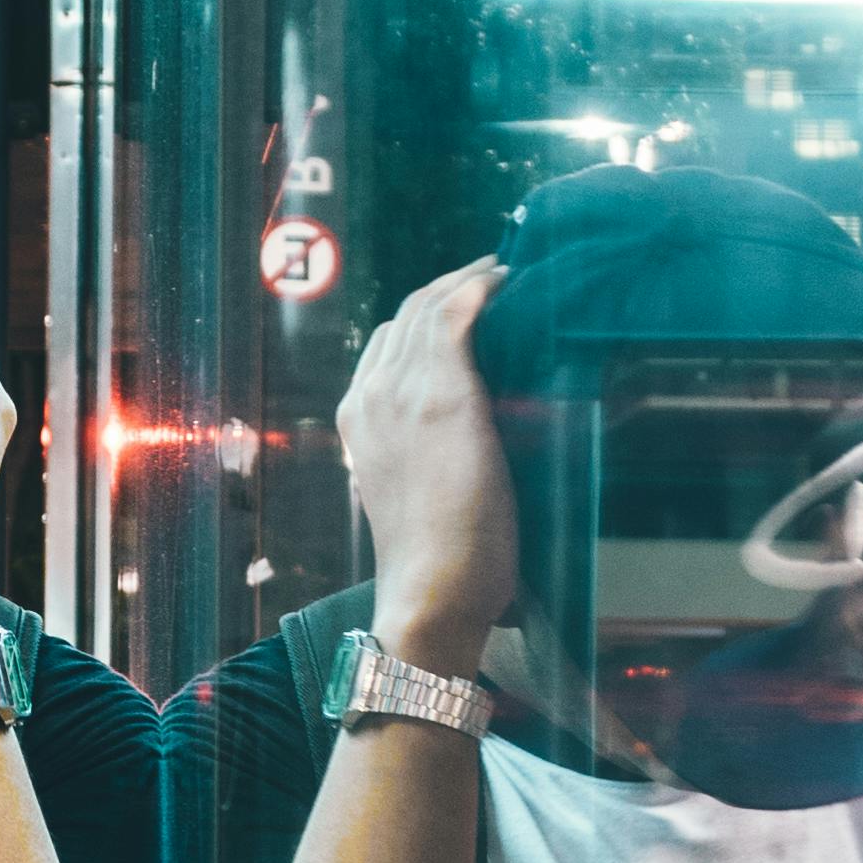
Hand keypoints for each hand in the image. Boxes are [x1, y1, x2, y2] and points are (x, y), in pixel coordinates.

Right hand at [338, 259, 517, 677]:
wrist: (432, 590)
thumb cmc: (435, 564)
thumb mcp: (411, 497)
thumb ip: (421, 458)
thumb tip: (458, 447)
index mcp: (357, 419)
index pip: (388, 345)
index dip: (426, 317)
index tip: (464, 306)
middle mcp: (369, 396)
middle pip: (406, 316)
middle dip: (447, 287)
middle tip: (491, 275)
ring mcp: (403, 391)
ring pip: (430, 307)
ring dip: (468, 279)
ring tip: (503, 272)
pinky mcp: (444, 394)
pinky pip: (456, 315)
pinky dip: (479, 288)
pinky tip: (505, 280)